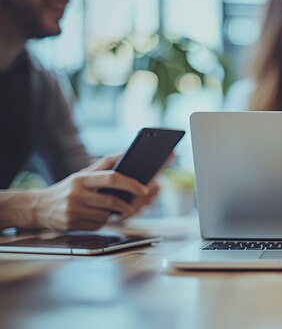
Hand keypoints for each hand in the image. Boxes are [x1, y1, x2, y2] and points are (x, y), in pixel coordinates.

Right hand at [31, 155, 149, 230]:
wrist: (38, 207)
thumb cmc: (67, 189)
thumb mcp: (82, 174)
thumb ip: (104, 165)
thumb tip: (123, 153)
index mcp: (82, 178)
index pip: (111, 178)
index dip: (131, 183)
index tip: (145, 189)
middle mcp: (77, 193)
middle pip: (110, 201)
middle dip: (126, 205)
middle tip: (132, 206)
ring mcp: (73, 210)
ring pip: (105, 216)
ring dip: (112, 215)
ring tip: (108, 210)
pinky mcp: (71, 224)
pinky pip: (97, 225)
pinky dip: (101, 222)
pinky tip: (95, 217)